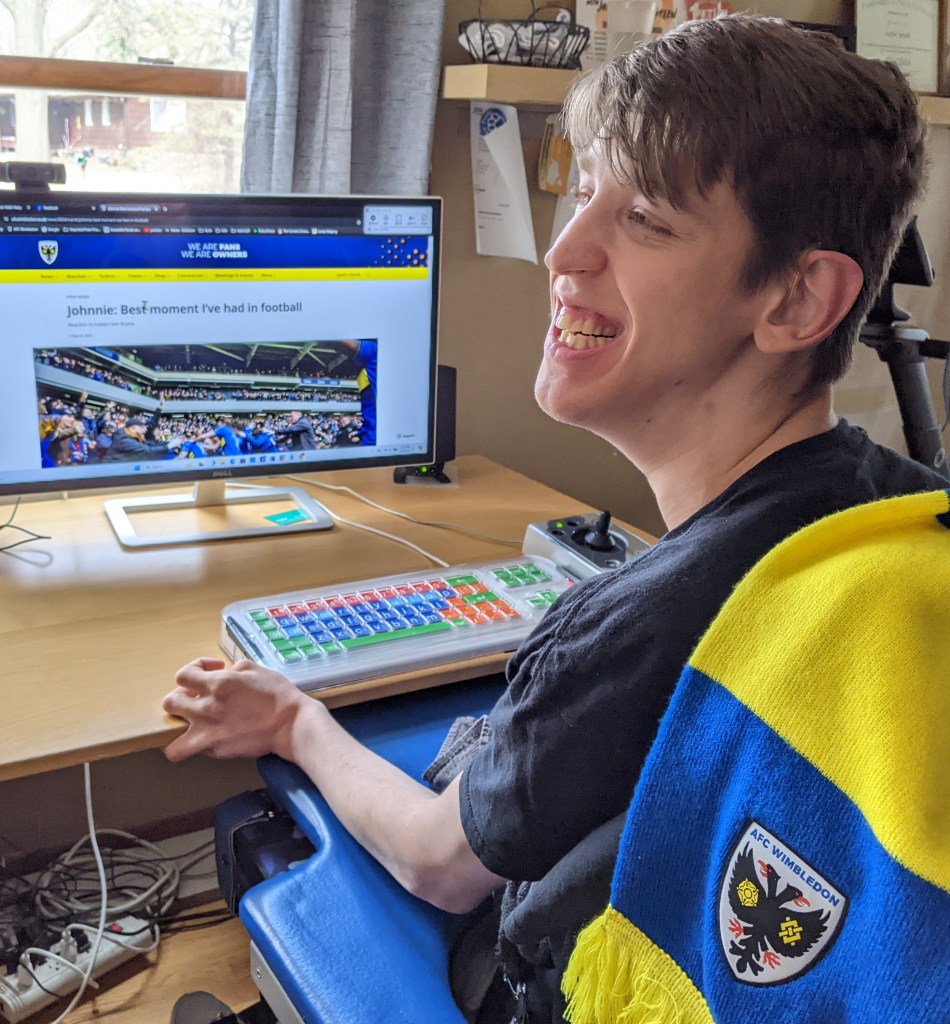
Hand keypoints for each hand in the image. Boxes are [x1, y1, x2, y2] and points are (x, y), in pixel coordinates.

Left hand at [162, 657, 316, 762]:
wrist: (291, 725)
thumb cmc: (278, 694)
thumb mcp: (256, 669)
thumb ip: (233, 670)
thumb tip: (223, 675)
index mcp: (218, 684)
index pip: (183, 675)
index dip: (194, 669)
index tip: (210, 671)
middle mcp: (207, 709)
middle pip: (170, 703)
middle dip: (181, 697)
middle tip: (197, 698)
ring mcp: (209, 733)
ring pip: (170, 740)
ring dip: (179, 731)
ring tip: (192, 726)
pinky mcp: (217, 750)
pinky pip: (195, 749)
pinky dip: (200, 744)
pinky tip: (215, 736)